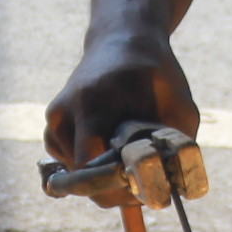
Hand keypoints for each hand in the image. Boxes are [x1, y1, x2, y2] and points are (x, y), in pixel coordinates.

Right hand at [45, 34, 200, 208]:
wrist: (122, 41)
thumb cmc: (156, 75)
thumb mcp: (178, 106)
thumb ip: (176, 147)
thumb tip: (175, 190)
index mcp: (94, 102)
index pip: (90, 164)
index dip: (115, 187)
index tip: (142, 191)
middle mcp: (65, 110)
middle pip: (78, 178)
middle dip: (110, 191)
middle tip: (139, 189)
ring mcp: (55, 117)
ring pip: (73, 176)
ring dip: (101, 179)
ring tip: (127, 158)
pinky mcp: (53, 124)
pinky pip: (68, 164)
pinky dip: (90, 167)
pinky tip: (109, 149)